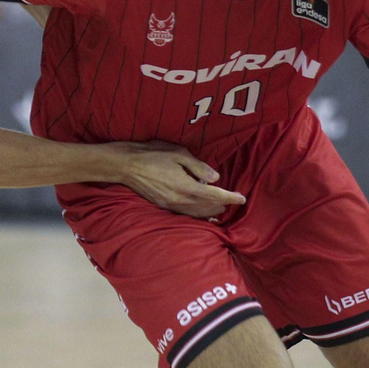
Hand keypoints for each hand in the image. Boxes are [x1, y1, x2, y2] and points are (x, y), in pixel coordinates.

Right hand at [114, 141, 245, 218]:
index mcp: (186, 186)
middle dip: (222, 205)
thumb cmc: (152, 154)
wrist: (126, 165)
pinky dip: (196, 214)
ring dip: (210, 211)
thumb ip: (198, 166)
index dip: (230, 197)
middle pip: (207, 207)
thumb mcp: (179, 154)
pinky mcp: (163, 205)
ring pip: (196, 213)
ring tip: (220, 209)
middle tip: (233, 201)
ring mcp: (170, 204)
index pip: (214, 194)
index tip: (242, 198)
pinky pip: (185, 213)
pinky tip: (199, 211)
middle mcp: (180, 200)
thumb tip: (215, 178)